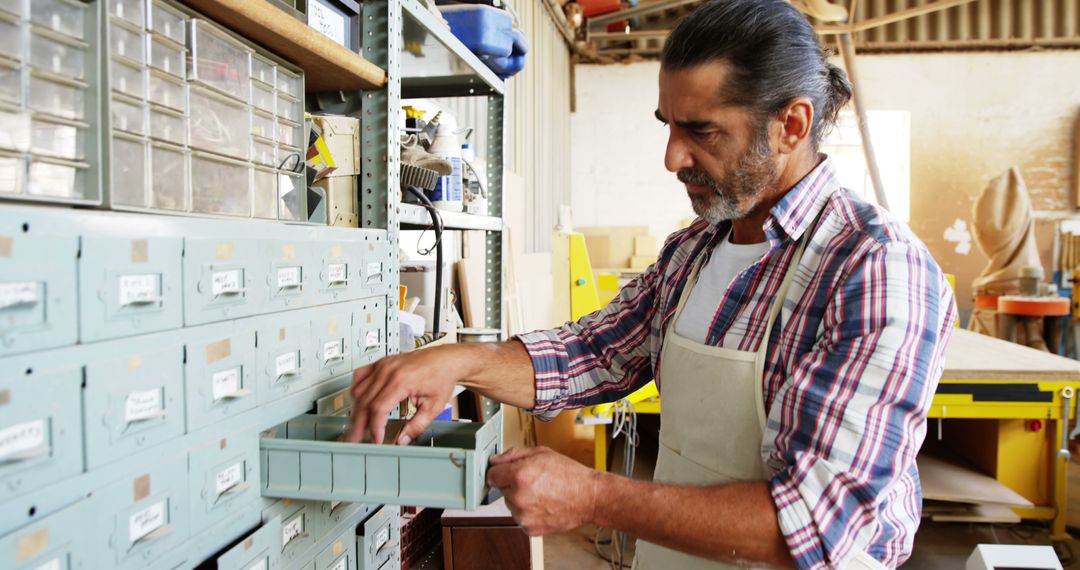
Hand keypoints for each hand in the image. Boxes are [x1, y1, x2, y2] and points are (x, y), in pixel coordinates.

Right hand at [347, 345, 475, 443]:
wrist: (447, 360)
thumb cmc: (442, 377)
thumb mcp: (433, 407)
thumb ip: (416, 426)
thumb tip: (402, 440)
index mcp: (402, 381)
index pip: (378, 408)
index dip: (374, 427)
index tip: (376, 439)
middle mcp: (389, 371)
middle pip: (364, 401)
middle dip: (359, 423)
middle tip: (356, 438)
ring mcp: (383, 365)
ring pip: (359, 389)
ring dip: (356, 409)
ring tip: (359, 424)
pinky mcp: (382, 362)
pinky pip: (360, 375)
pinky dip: (356, 390)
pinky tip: (359, 401)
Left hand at [486, 447, 601, 535]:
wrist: (588, 497)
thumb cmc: (569, 475)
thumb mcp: (541, 453)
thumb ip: (513, 454)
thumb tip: (495, 460)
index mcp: (519, 475)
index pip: (491, 475)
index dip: (501, 472)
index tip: (508, 473)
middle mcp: (518, 496)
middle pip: (502, 490)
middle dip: (513, 485)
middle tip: (535, 481)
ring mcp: (523, 515)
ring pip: (511, 505)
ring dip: (521, 499)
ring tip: (542, 494)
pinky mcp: (529, 528)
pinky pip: (521, 517)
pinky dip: (529, 513)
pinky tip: (544, 505)